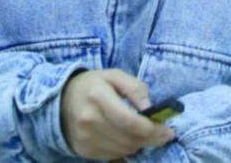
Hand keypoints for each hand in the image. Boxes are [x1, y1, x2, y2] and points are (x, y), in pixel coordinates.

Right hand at [59, 69, 176, 160]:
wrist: (61, 100)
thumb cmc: (94, 85)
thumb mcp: (114, 75)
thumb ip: (135, 88)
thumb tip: (150, 108)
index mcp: (97, 96)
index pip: (130, 121)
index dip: (153, 129)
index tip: (168, 130)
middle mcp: (89, 119)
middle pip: (129, 139)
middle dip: (151, 138)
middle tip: (162, 133)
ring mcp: (85, 137)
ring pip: (124, 150)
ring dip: (139, 144)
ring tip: (143, 133)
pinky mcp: (83, 149)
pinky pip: (114, 155)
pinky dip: (125, 148)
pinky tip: (126, 137)